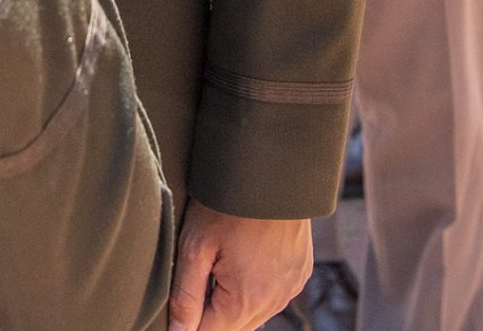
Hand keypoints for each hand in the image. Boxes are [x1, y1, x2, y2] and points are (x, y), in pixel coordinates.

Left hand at [168, 202, 311, 330]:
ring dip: (234, 302)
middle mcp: (275, 301)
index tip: (183, 298)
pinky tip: (244, 259)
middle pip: (233, 328)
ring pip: (253, 314)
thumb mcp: (195, 247)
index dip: (188, 324)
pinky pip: (272, 295)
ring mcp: (291, 288)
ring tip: (220, 262)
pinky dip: (256, 288)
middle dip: (210, 314)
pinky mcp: (300, 273)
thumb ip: (185, 298)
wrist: (273, 168)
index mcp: (247, 300)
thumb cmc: (228, 203)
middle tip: (200, 274)